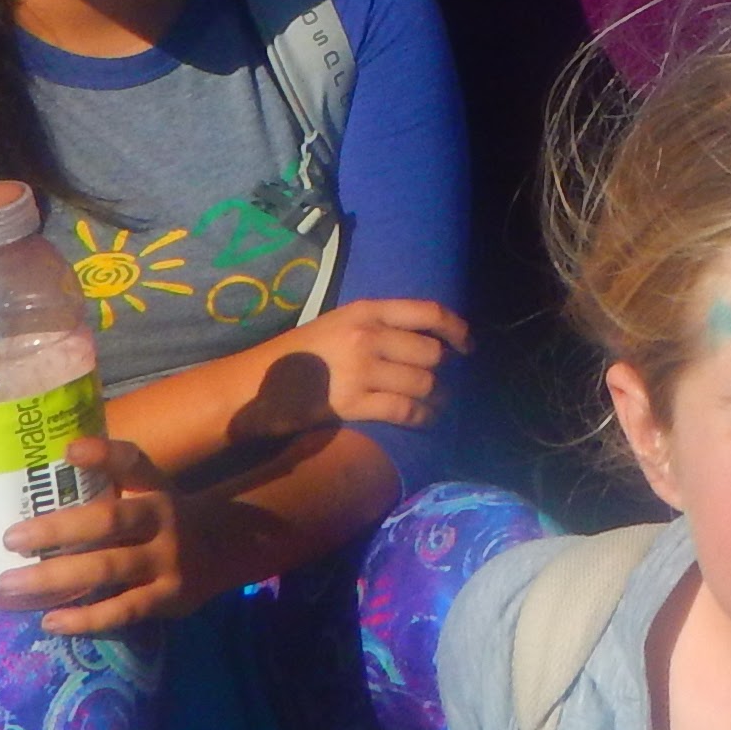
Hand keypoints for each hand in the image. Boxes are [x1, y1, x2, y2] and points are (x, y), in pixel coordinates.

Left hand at [1, 434, 235, 635]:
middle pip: (108, 520)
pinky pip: (120, 611)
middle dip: (56, 529)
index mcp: (155, 489)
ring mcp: (165, 562)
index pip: (133, 463)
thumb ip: (112, 475)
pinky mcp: (165, 599)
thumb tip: (60, 454)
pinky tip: (51, 621)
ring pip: (106, 569)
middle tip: (10, 539)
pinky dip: (84, 619)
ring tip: (10, 585)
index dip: (104, 454)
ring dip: (56, 577)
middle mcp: (161, 521)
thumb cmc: (164, 518)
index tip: (68, 451)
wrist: (224, 551)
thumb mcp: (150, 488)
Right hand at [225, 296, 464, 444]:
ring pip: (423, 383)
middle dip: (443, 369)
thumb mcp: (341, 322)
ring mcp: (361, 369)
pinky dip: (422, 417)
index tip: (468, 344)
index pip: (428, 312)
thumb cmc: (304, 352)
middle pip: (432, 353)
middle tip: (442, 380)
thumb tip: (429, 339)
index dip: (457, 328)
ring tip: (437, 402)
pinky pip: (405, 410)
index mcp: (366, 310)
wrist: (262, 382)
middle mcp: (367, 335)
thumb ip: (381, 324)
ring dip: (437, 396)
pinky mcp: (354, 403)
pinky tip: (425, 419)